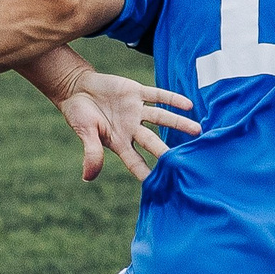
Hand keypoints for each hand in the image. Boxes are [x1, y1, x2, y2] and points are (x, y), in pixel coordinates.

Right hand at [52, 66, 197, 182]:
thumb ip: (91, 152)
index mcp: (118, 142)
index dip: (146, 173)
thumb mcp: (84, 133)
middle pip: (153, 141)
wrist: (77, 88)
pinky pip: (157, 95)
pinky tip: (188, 105)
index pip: (135, 161)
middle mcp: (131, 129)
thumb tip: (88, 177)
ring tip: (197, 130)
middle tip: (187, 161)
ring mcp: (135, 111)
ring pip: (161, 118)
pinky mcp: (136, 92)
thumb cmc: (78, 114)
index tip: (161, 186)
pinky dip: (172, 99)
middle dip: (168, 151)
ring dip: (179, 123)